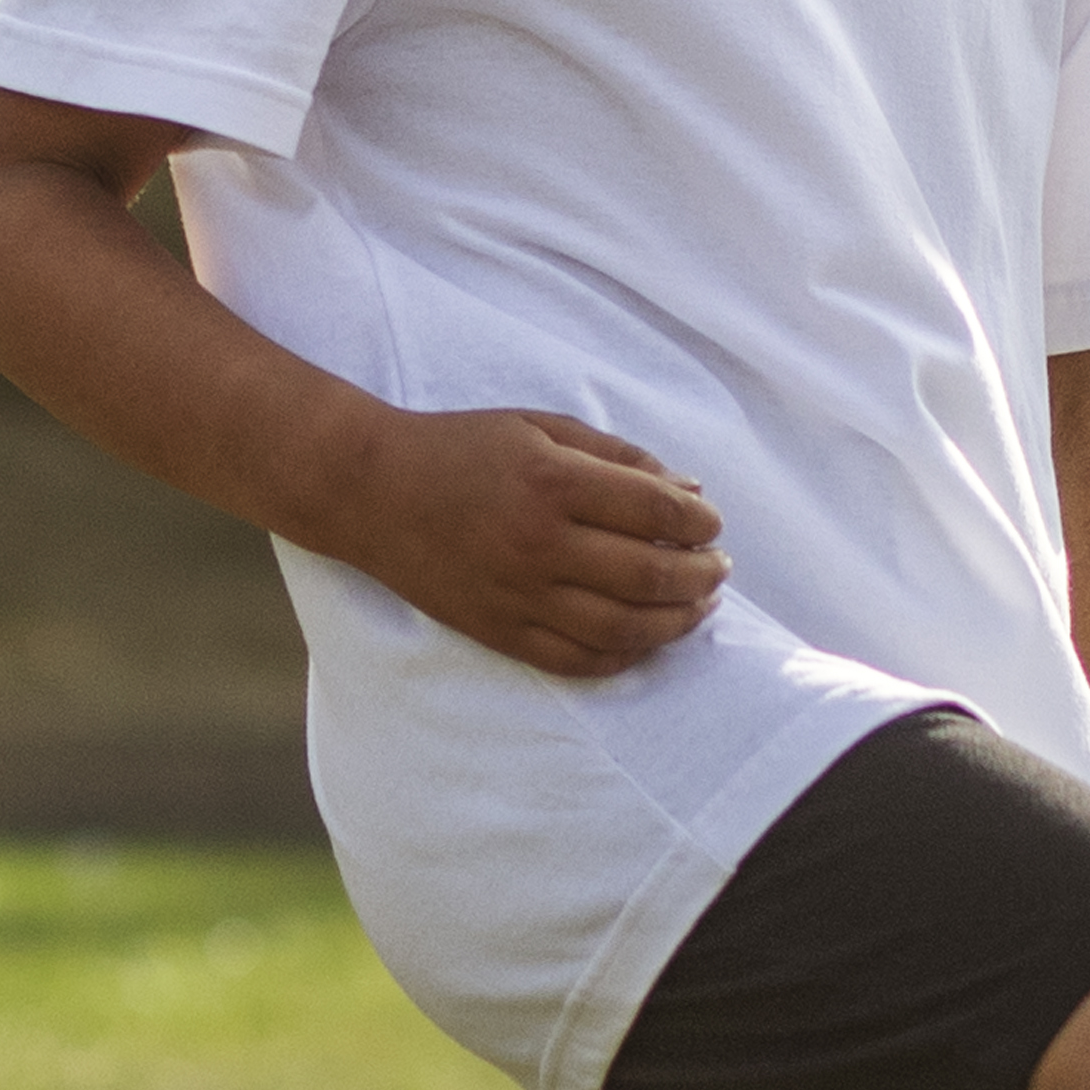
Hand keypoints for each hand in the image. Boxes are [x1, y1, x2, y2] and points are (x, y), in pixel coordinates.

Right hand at [321, 406, 726, 679]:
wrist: (371, 491)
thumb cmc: (460, 448)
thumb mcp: (540, 427)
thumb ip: (618, 457)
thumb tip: (691, 490)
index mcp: (553, 481)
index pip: (657, 510)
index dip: (700, 521)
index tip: (711, 523)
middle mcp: (540, 543)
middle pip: (652, 574)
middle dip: (702, 575)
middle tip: (718, 568)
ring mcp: (519, 595)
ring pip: (625, 628)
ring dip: (677, 621)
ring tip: (697, 606)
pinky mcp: (500, 631)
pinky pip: (578, 661)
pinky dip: (624, 656)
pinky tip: (645, 639)